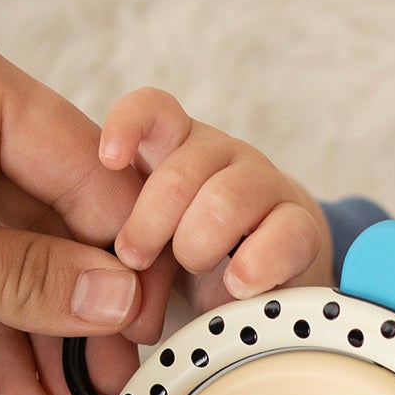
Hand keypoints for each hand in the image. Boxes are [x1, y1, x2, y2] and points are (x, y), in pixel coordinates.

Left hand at [0, 10, 168, 394]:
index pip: (84, 160)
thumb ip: (19, 273)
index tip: (171, 316)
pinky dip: (2, 335)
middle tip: (140, 372)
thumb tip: (120, 298)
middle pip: (62, 209)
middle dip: (98, 295)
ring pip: (22, 254)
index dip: (130, 242)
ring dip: (54, 327)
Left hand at [98, 88, 335, 309]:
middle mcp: (221, 157)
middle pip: (182, 173)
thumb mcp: (140, 237)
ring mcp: (264, 186)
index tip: (109, 159)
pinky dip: (256, 265)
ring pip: (227, 201)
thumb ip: (116, 236)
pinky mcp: (302, 225)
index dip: (129, 126)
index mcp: (175, 147)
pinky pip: (285, 234)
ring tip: (194, 273)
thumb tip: (91, 272)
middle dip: (151, 225)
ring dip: (199, 245)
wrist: (256, 279)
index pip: (154, 110)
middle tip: (135, 262)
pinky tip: (239, 283)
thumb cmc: (181, 258)